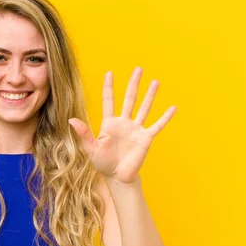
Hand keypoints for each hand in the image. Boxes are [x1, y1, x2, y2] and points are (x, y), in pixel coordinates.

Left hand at [68, 67, 176, 183]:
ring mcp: (136, 129)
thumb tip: (71, 120)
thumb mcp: (91, 148)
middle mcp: (124, 122)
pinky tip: (173, 107)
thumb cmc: (103, 163)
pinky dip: (165, 117)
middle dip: (134, 84)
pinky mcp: (146, 138)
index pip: (109, 100)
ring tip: (156, 81)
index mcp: (109, 123)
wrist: (118, 177)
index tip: (109, 72)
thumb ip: (84, 134)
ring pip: (144, 108)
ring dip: (150, 95)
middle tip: (139, 69)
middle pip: (129, 98)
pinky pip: (157, 125)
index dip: (108, 87)